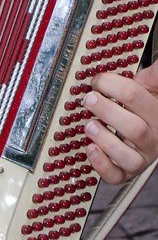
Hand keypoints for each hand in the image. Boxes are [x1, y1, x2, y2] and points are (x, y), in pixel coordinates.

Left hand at [84, 63, 157, 183]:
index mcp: (156, 113)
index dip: (111, 84)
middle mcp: (151, 138)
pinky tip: (90, 148)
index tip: (97, 79)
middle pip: (134, 129)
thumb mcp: (149, 85)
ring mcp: (140, 157)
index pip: (135, 96)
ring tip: (90, 125)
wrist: (143, 128)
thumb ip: (153, 75)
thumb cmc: (141, 105)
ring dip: (105, 140)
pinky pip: (116, 176)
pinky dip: (101, 164)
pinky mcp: (125, 172)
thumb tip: (155, 64)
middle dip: (106, 111)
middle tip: (89, 98)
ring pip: (128, 157)